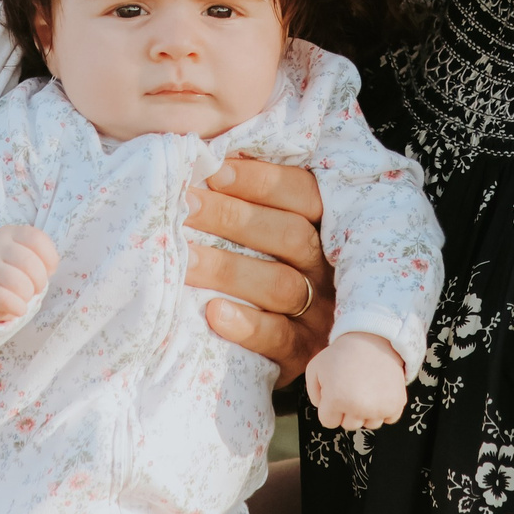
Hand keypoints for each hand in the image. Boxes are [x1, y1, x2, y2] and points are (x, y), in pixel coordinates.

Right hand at [0, 224, 57, 324]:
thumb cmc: (15, 270)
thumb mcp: (28, 255)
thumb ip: (42, 256)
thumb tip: (50, 268)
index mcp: (10, 232)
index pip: (36, 238)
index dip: (49, 258)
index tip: (48, 270)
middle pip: (29, 262)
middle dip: (40, 281)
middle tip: (36, 287)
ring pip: (18, 283)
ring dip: (28, 294)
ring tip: (25, 295)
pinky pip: (6, 300)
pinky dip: (19, 307)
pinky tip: (19, 308)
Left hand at [188, 157, 334, 386]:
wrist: (298, 349)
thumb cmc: (267, 271)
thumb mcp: (273, 234)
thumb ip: (255, 201)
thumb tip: (205, 158)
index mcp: (327, 228)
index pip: (305, 195)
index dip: (261, 180)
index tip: (213, 169)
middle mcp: (330, 268)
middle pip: (291, 236)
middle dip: (233, 217)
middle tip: (184, 205)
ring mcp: (321, 314)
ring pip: (281, 285)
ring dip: (228, 268)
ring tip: (183, 258)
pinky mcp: (304, 356)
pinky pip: (279, 339)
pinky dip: (246, 325)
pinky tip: (213, 312)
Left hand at [305, 331, 407, 429]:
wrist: (372, 339)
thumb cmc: (342, 354)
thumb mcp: (315, 368)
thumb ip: (313, 394)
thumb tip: (324, 410)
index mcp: (336, 399)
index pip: (328, 422)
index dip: (329, 407)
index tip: (335, 391)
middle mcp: (359, 408)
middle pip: (350, 425)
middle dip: (347, 410)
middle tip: (351, 388)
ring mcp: (380, 407)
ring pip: (370, 424)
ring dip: (367, 412)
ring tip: (366, 389)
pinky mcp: (397, 404)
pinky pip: (389, 418)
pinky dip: (385, 409)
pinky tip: (380, 392)